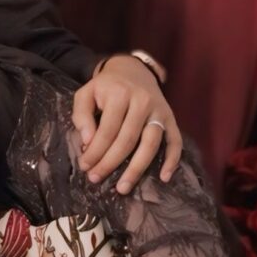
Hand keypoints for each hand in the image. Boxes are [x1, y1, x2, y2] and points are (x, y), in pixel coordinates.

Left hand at [70, 54, 181, 193]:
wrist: (132, 69)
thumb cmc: (106, 87)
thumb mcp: (86, 93)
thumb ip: (81, 115)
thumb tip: (87, 142)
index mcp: (119, 94)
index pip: (107, 130)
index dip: (95, 151)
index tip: (85, 167)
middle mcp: (142, 102)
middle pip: (127, 140)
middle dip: (110, 163)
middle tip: (96, 179)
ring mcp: (159, 110)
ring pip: (150, 144)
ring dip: (137, 169)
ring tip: (123, 187)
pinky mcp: (171, 118)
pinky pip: (175, 141)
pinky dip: (172, 160)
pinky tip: (164, 177)